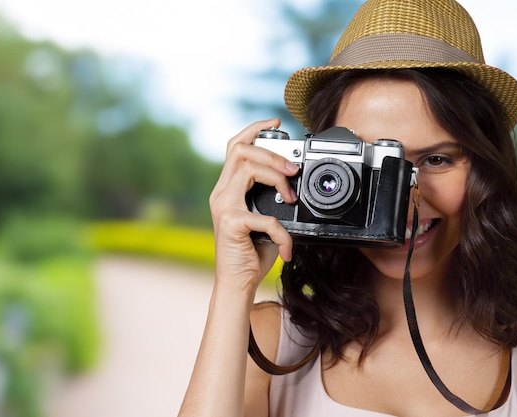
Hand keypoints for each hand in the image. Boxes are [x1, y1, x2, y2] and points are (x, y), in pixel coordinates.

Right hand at [209, 119, 298, 292]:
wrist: (238, 284)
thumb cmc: (253, 253)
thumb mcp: (266, 218)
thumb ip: (272, 199)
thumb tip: (295, 183)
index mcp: (228, 188)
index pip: (234, 146)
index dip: (254, 129)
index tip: (275, 122)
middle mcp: (221, 193)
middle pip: (241, 150)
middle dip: (271, 152)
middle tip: (293, 169)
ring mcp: (223, 207)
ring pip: (247, 168)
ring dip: (276, 177)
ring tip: (291, 196)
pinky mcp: (230, 224)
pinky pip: (264, 216)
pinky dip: (282, 231)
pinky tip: (287, 246)